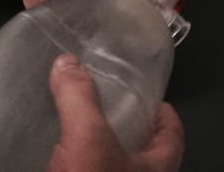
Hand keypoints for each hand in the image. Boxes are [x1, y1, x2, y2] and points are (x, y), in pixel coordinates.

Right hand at [46, 54, 183, 171]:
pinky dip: (71, 160)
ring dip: (93, 144)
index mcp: (157, 169)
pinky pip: (82, 169)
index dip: (164, 113)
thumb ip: (79, 98)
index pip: (173, 135)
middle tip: (102, 97)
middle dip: (124, 124)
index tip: (148, 92)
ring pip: (108, 161)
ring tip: (72, 118)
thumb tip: (67, 62)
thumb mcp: (89, 138)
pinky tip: (51, 149)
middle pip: (141, 148)